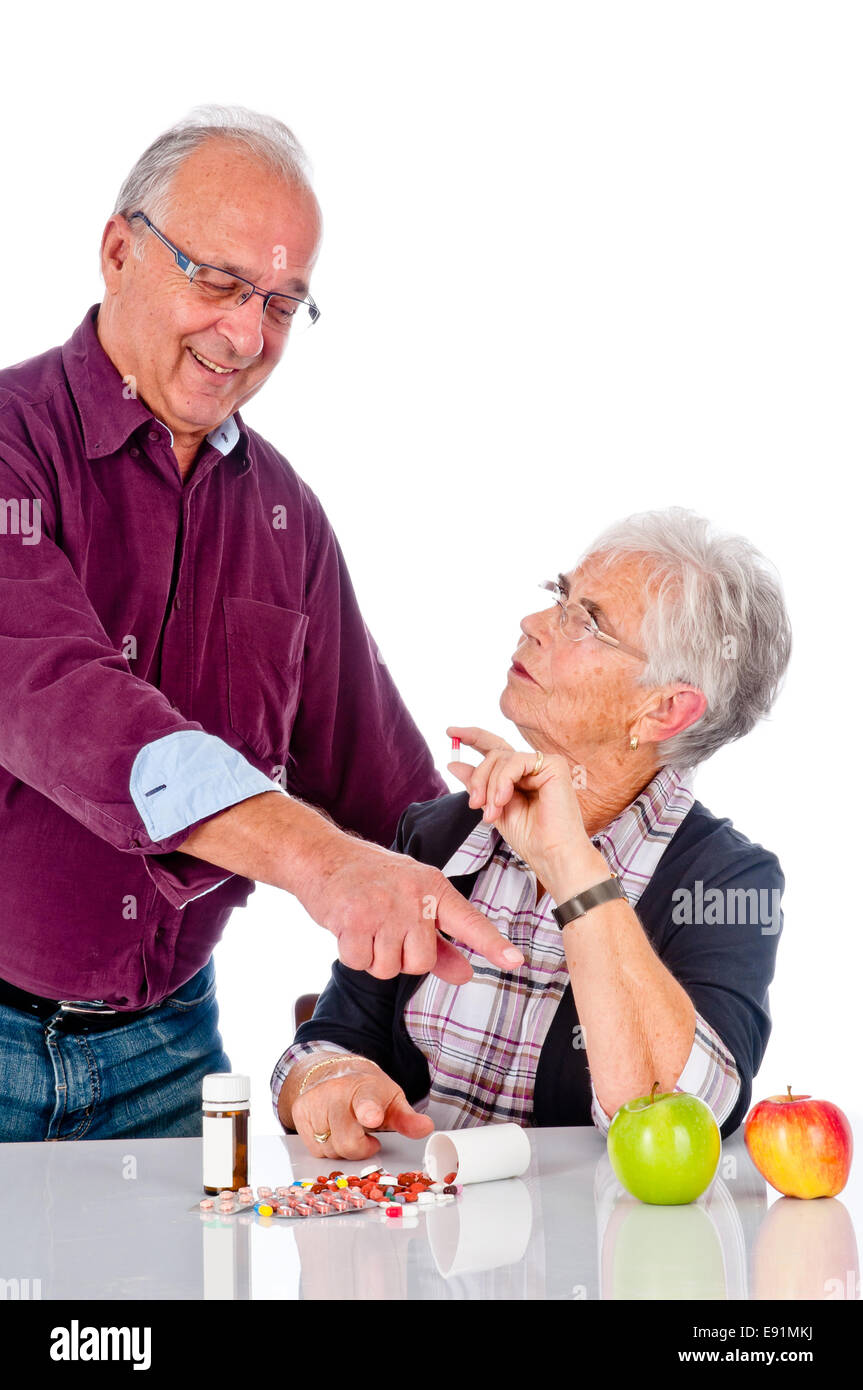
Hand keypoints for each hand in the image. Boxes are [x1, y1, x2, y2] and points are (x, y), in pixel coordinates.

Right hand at [289, 1064, 433, 1160]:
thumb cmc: (367, 1090)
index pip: (366, 1102)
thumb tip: (425, 1128)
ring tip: (348, 1127)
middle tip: (367, 1134)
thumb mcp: (392, 1100)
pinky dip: (327, 1146)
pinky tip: (332, 1129)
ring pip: (331, 1149)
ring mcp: (314, 1102)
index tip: (373, 1117)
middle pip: (348, 1141)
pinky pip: (316, 1149)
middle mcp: (335, 1092)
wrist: (333, 1072)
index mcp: (364, 1088)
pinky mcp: (299, 1113)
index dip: (369, 1111)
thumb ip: (407, 1118)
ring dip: (343, 1147)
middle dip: (361, 1147)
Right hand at [293, 836, 523, 982]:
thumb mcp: (412, 902)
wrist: (322, 856)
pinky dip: (351, 953)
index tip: (516, 961)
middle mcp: (415, 895)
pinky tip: (346, 927)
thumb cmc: (371, 882)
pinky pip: (360, 963)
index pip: (469, 921)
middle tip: (384, 930)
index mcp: (434, 888)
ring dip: (373, 957)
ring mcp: (385, 907)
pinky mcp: (355, 918)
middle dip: (400, 959)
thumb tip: (467, 975)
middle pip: (421, 963)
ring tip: (365, 925)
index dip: (492, 944)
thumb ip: (441, 941)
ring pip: (389, 969)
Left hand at [447, 725, 598, 891]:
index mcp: (520, 776)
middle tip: (474, 804)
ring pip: (501, 757)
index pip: (495, 748)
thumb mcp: (493, 808)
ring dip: (489, 786)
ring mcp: (544, 764)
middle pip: (493, 753)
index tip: (450, 733)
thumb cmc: (529, 838)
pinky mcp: (554, 765)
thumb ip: (477, 785)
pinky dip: (502, 781)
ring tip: (492, 813)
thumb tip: (454, 763)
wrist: (552, 856)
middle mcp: (533, 767)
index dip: (473, 737)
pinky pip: (515, 761)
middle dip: (478, 778)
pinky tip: (503, 800)